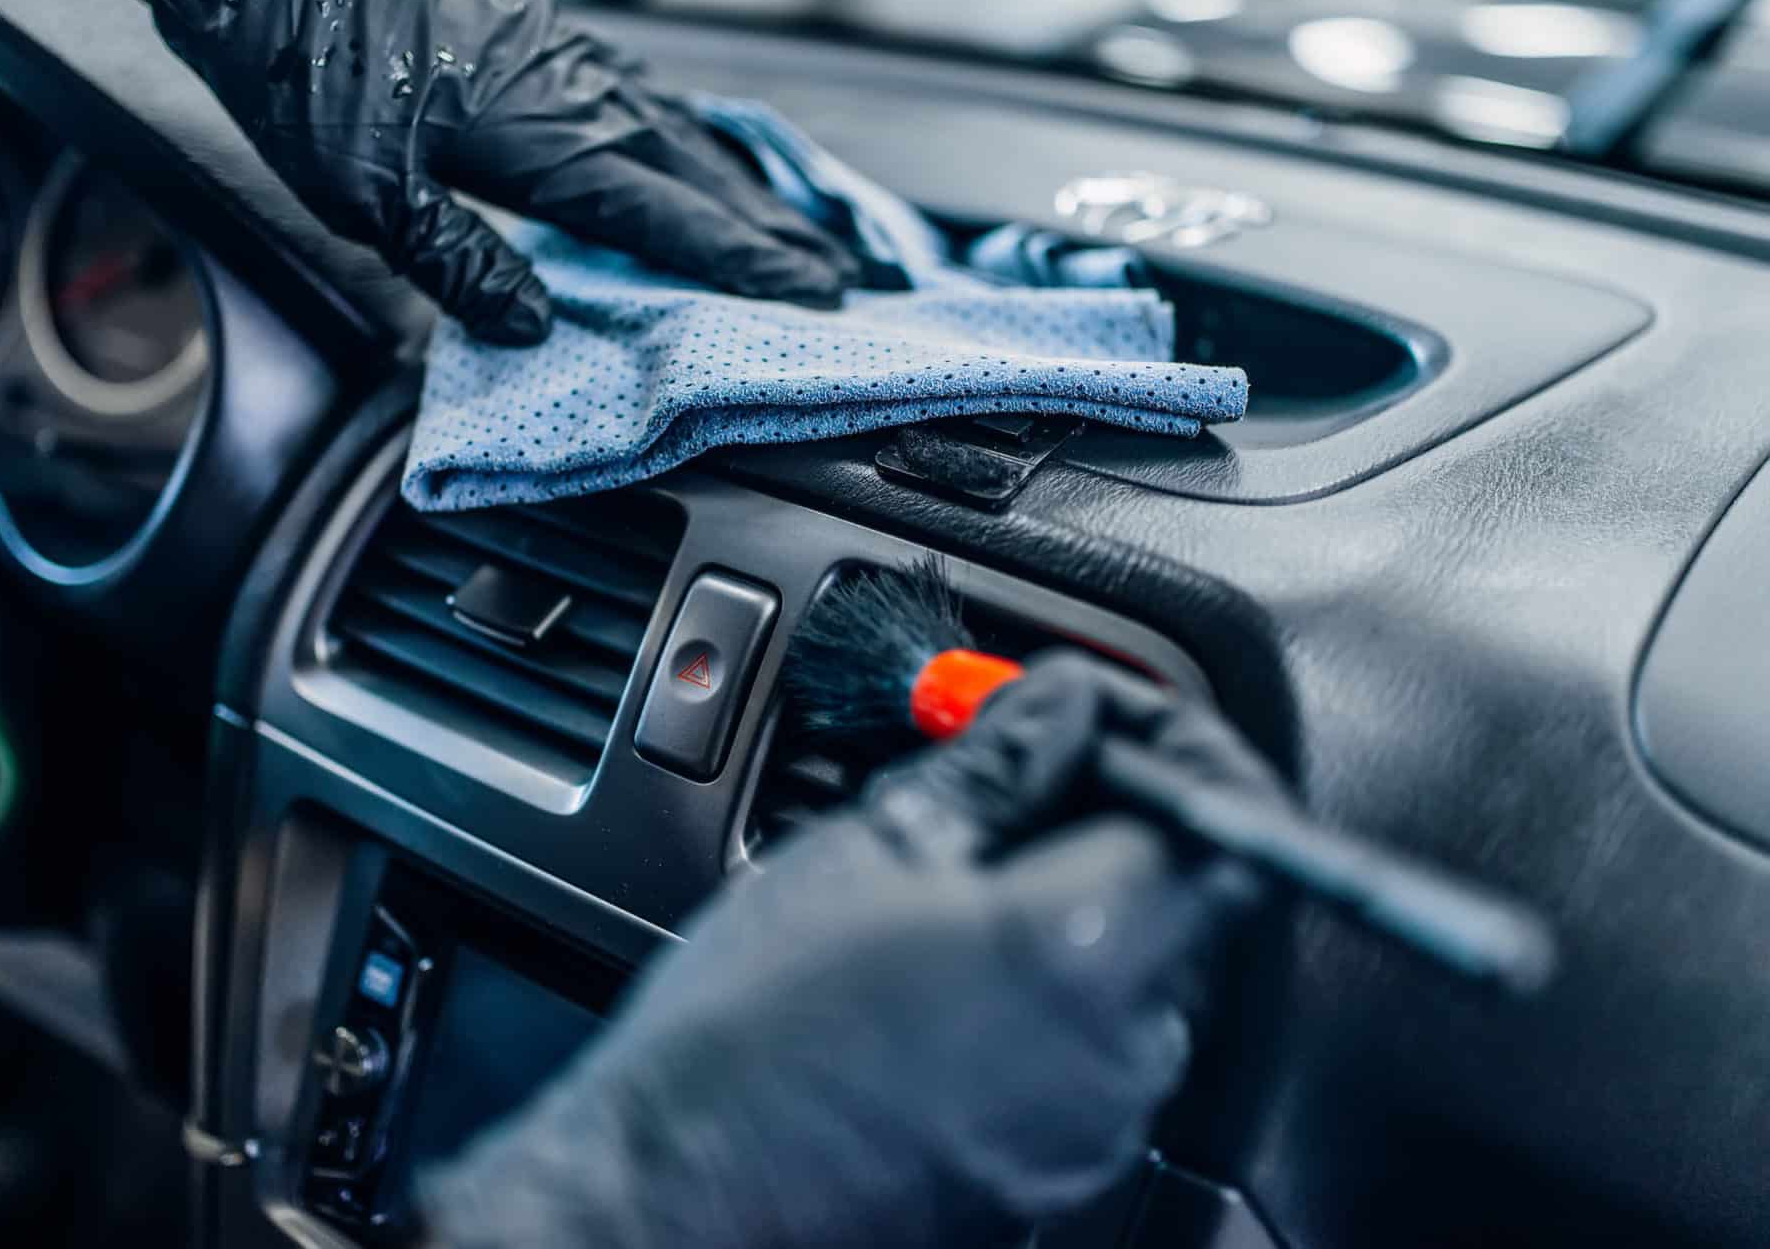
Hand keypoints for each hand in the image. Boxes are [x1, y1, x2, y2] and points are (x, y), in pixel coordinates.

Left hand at [19, 0, 857, 344]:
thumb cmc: (297, 63)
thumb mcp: (364, 195)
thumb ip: (460, 262)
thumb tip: (531, 324)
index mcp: (540, 134)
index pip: (667, 216)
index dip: (743, 262)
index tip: (813, 294)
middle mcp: (567, 83)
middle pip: (693, 169)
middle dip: (767, 230)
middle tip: (836, 276)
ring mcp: (551, 44)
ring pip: (669, 123)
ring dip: (733, 180)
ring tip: (781, 222)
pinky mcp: (524, 23)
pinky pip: (631, 87)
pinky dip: (676, 129)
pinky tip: (679, 140)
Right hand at [415, 654, 1282, 1248]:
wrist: (676, 1195)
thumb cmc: (745, 1037)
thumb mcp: (864, 854)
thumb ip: (996, 770)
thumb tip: (1063, 706)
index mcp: (1081, 950)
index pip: (1224, 815)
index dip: (1179, 742)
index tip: (1107, 714)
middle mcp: (1120, 1052)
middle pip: (1185, 895)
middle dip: (1116, 818)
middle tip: (1017, 774)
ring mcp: (1095, 1127)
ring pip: (1139, 975)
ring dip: (1077, 903)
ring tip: (954, 879)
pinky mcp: (1058, 1174)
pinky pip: (1093, 1053)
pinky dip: (1049, 991)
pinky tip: (947, 971)